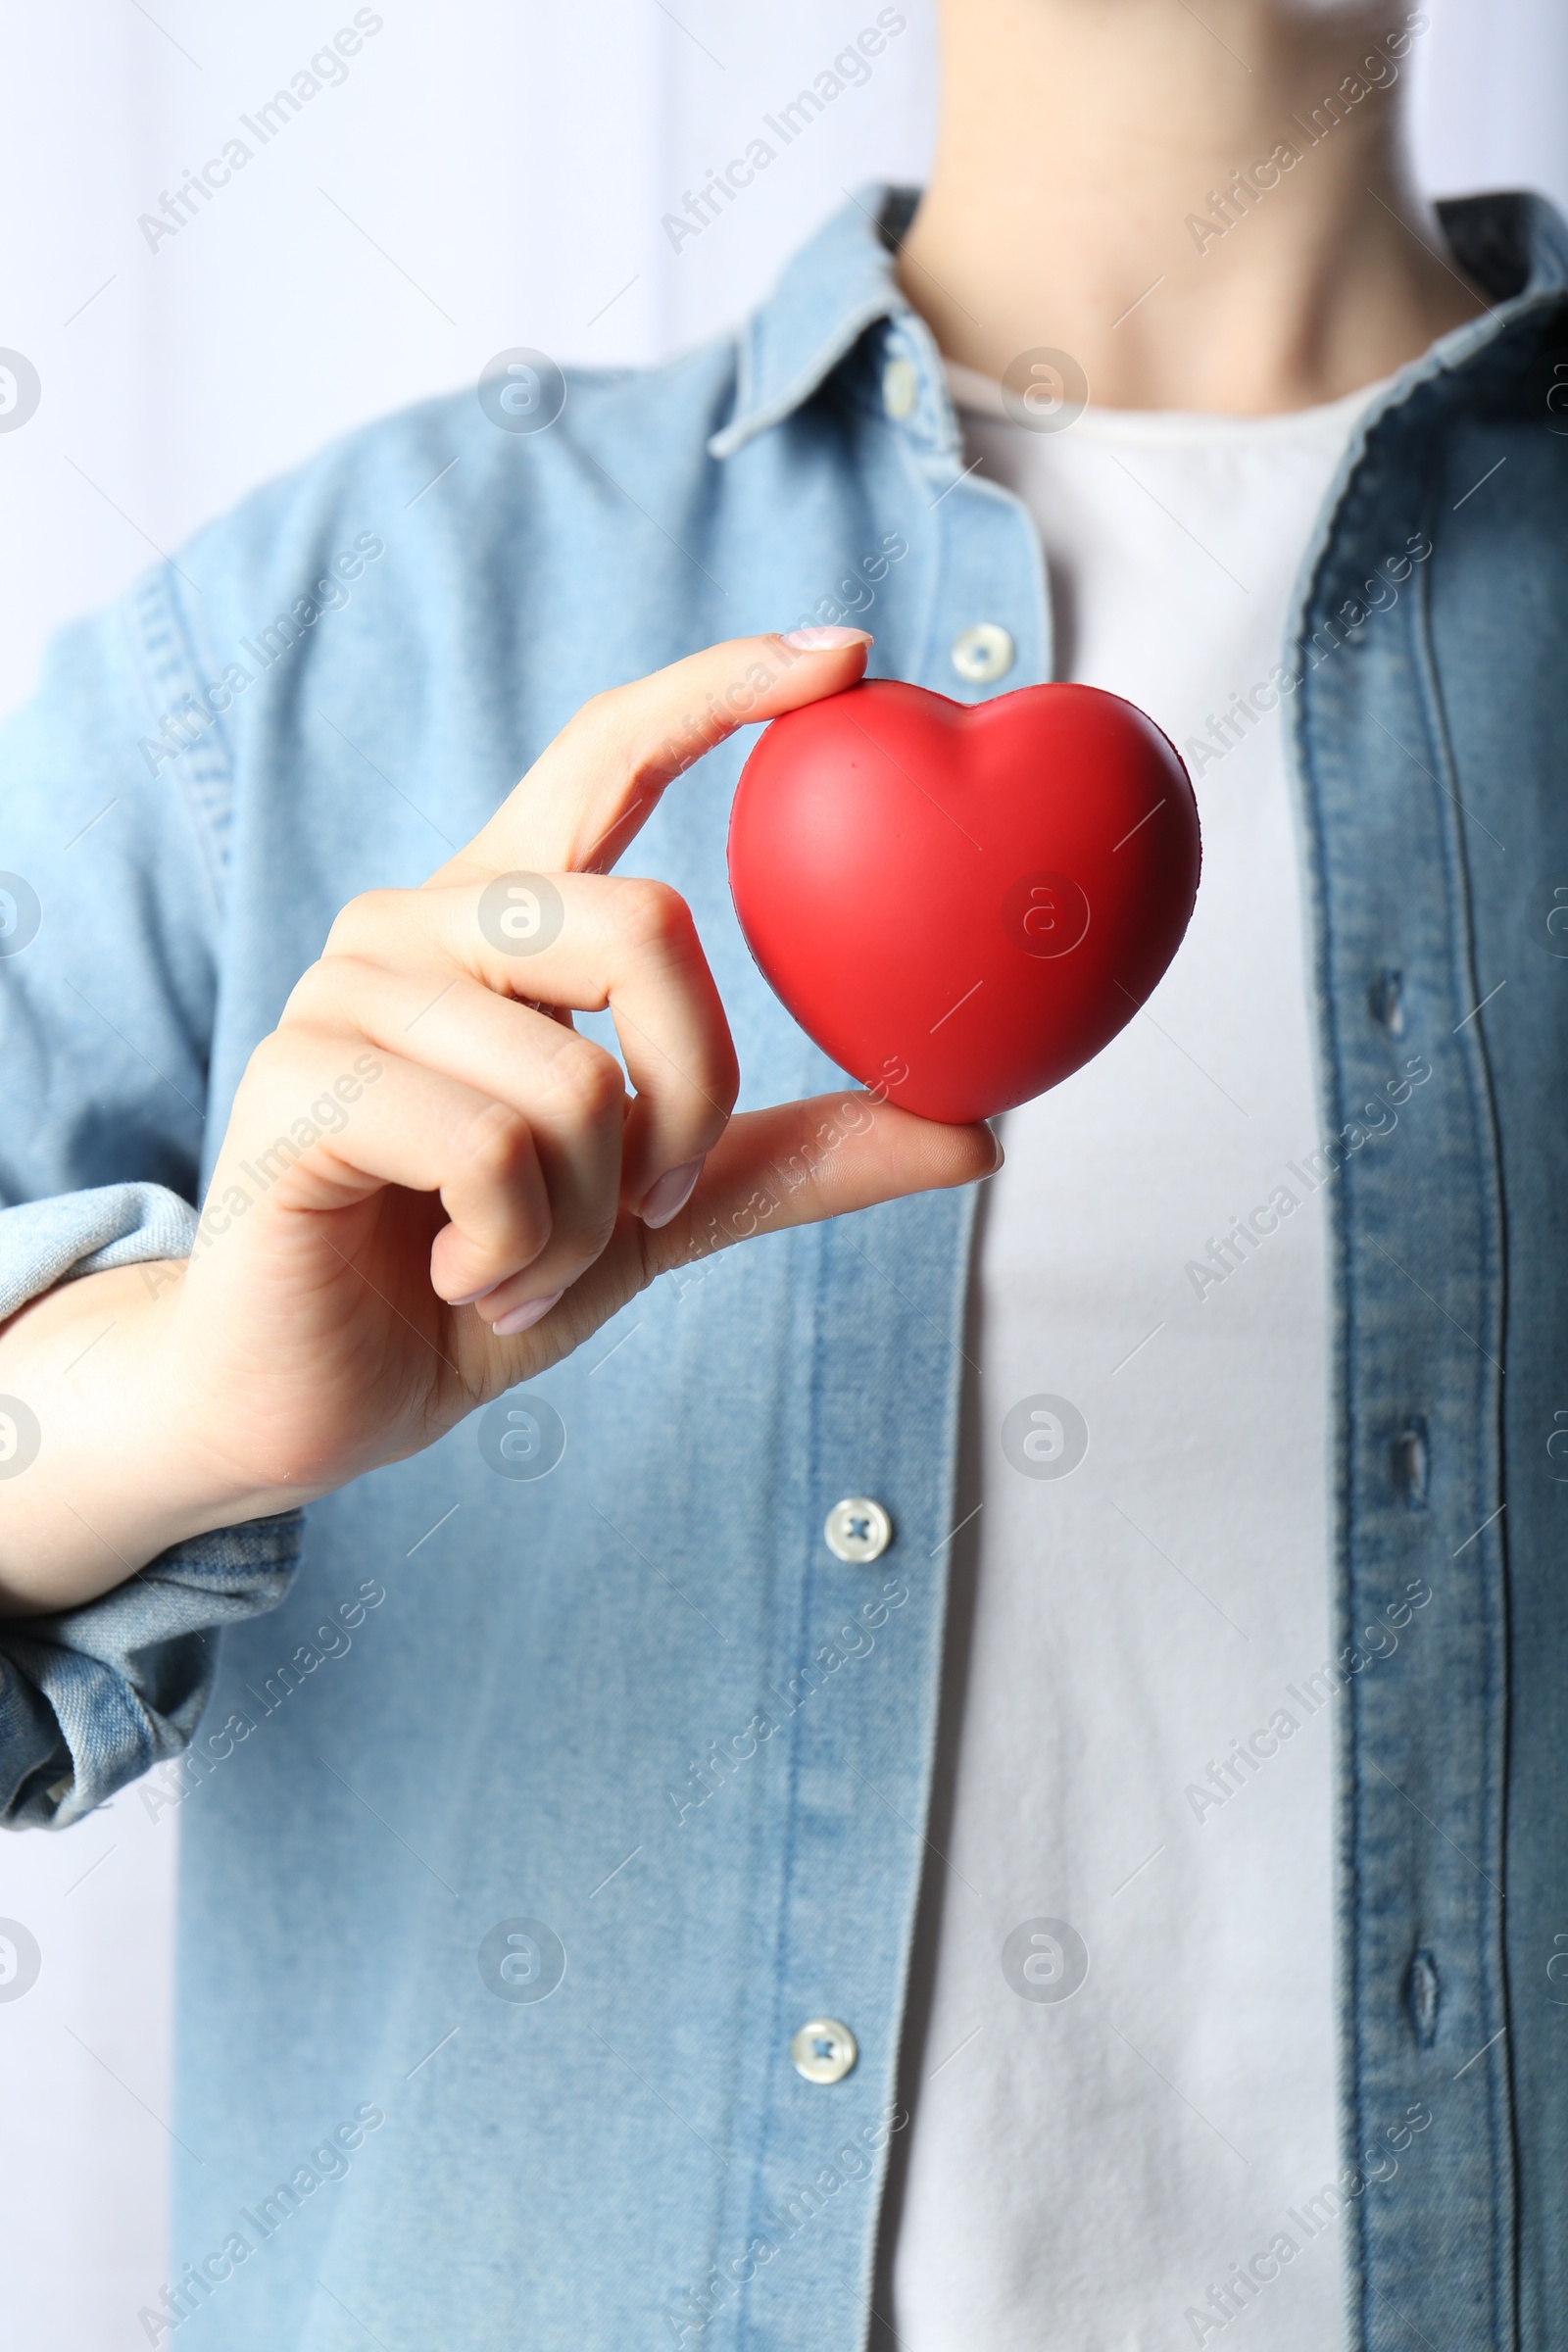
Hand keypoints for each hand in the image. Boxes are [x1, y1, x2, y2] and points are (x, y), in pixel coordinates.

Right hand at [0, 631, 997, 1608]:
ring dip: (587, 1220)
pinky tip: (456, 1278)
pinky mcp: (298, 1078)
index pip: (608, 754)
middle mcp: (420, 922)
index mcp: (505, 920)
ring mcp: (348, 990)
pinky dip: (517, 1253)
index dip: (723, 690)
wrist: (319, 1396)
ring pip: (577, 1075)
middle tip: (645, 1201)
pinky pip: (494, 1151)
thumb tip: (978, 1134)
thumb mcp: (657, 1212)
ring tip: (511, 1268)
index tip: (848, 655)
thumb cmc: (479, 1277)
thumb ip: (790, 1156)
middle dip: (692, 1099)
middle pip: (646, 927)